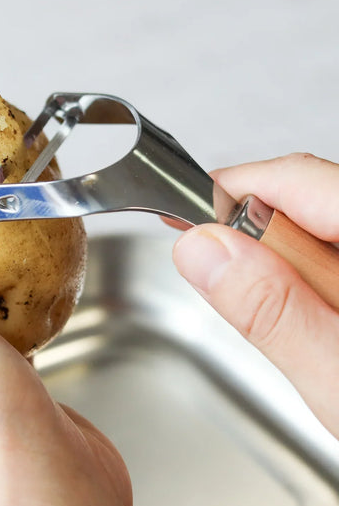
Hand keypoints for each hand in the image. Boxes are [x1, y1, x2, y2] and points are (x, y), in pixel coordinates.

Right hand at [173, 153, 338, 438]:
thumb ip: (272, 313)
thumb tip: (204, 251)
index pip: (296, 178)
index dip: (227, 191)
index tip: (182, 218)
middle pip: (308, 198)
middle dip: (255, 240)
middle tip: (231, 289)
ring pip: (321, 229)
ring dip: (286, 268)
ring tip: (297, 326)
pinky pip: (335, 254)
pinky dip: (311, 281)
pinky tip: (316, 319)